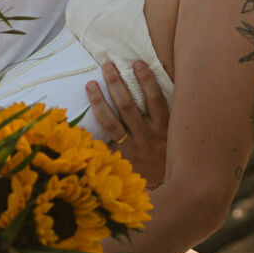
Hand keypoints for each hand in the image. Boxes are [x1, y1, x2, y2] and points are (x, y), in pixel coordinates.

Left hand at [86, 60, 168, 188]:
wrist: (170, 190)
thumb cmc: (171, 156)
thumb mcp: (177, 136)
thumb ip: (168, 115)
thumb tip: (163, 85)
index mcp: (165, 129)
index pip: (155, 100)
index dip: (146, 80)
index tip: (136, 63)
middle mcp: (147, 137)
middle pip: (128, 106)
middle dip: (116, 84)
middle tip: (107, 65)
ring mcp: (131, 150)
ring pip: (112, 122)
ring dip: (100, 101)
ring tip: (91, 83)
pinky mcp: (118, 161)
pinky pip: (101, 144)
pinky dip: (89, 134)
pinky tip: (76, 120)